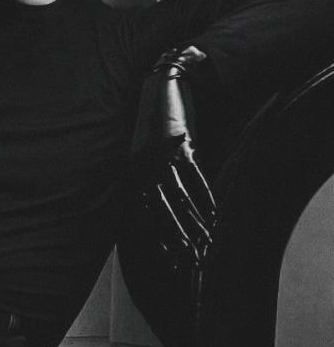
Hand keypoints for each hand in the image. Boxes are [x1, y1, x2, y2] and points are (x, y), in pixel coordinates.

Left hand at [130, 46, 216, 330]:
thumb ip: (146, 179)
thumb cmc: (152, 124)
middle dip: (176, 236)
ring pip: (178, 196)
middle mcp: (143, 167)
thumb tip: (150, 210)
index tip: (169, 260)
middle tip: (188, 261)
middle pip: (161, 209)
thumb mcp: (144, 153)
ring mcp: (161, 155)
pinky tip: (214, 212)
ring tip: (206, 241)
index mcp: (132, 171)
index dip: (157, 236)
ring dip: (193, 221)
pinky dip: (204, 194)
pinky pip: (193, 174)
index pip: (143, 211)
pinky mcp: (179, 143)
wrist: (162, 86)